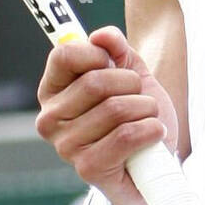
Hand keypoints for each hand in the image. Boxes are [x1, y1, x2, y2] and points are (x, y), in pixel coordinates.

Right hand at [36, 26, 178, 204]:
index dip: (97, 53)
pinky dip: (150, 130)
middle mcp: (50, 119)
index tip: (114, 63)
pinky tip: (153, 133)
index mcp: (53, 91)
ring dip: (145, 109)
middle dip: (131, 84)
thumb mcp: (129, 73)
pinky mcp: (89, 169)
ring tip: (146, 118)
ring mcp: (66, 146)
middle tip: (138, 96)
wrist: (153, 164)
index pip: (64, 55)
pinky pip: (126, 135)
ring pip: (116, 108)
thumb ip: (115, 48)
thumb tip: (102, 36)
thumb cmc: (135, 115)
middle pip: (95, 81)